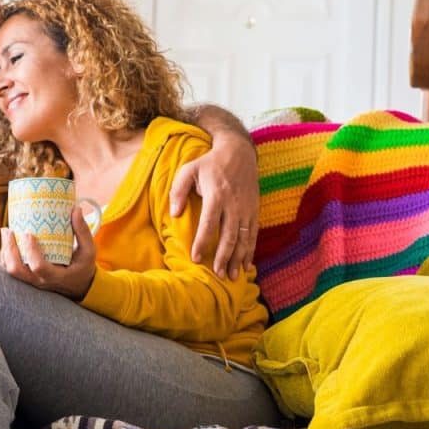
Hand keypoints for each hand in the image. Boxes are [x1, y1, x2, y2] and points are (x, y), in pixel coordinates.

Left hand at [0, 206, 97, 299]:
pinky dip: (6, 256)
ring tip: (6, 231)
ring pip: (11, 271)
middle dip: (10, 249)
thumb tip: (76, 209)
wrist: (78, 286)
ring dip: (5, 251)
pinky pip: (11, 269)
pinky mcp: (27, 278)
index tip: (28, 233)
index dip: (31, 251)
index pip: (39, 267)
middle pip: (17, 270)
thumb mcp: (88, 251)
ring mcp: (31, 281)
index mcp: (56, 276)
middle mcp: (40, 281)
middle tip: (9, 230)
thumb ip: (83, 231)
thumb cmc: (83, 266)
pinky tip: (7, 241)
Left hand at [169, 135, 257, 279]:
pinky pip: (253, 234)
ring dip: (238, 259)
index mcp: (216, 196)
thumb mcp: (188, 170)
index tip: (195, 259)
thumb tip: (174, 214)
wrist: (238, 152)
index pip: (209, 225)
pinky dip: (250, 251)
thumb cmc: (209, 163)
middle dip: (223, 257)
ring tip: (231, 276)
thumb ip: (178, 191)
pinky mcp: (254, 210)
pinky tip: (246, 265)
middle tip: (217, 274)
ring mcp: (246, 208)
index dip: (202, 243)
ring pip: (244, 239)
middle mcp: (234, 204)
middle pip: (229, 236)